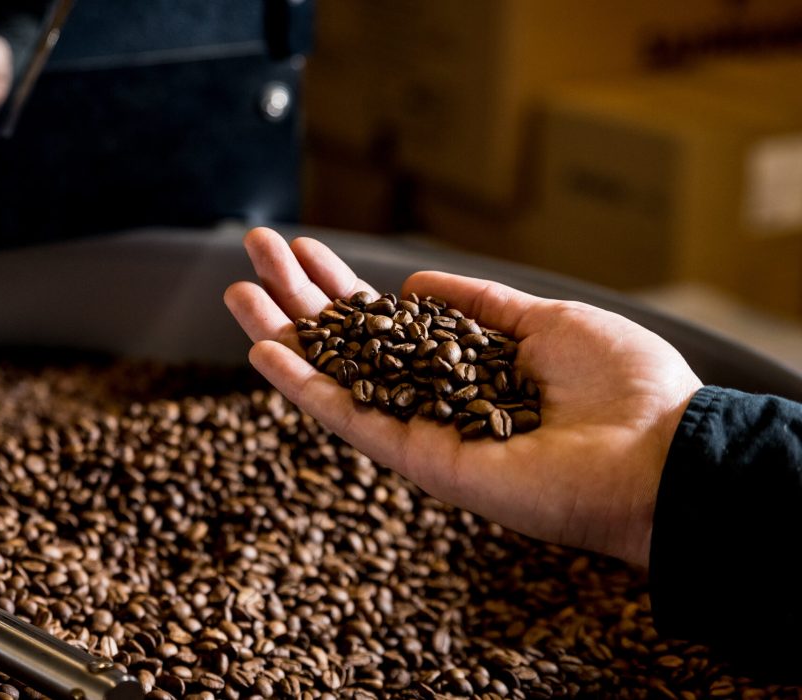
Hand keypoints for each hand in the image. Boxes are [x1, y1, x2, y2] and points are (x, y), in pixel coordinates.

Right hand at [224, 227, 702, 566]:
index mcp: (463, 367)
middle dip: (298, 296)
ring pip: (334, 378)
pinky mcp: (420, 459)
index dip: (342, 283)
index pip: (385, 321)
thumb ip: (478, 304)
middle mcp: (433, 400)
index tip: (303, 248)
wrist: (660, 455)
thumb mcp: (548, 320)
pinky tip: (264, 349)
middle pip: (347, 343)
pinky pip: (351, 418)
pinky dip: (303, 385)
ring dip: (281, 334)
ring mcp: (421, 431)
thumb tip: (414, 282)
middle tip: (251, 249)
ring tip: (234, 289)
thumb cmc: (625, 390)